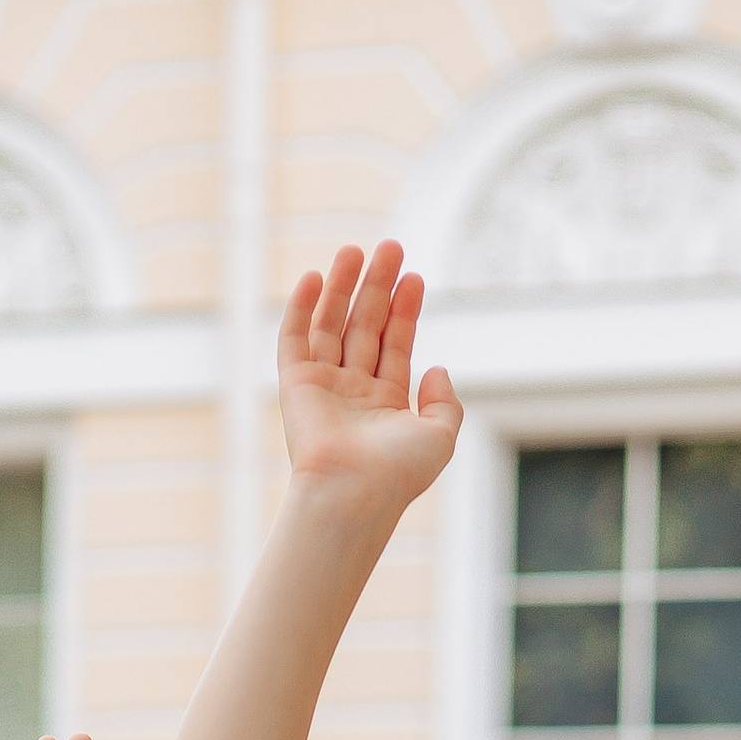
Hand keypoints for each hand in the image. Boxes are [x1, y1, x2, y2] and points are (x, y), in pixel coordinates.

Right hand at [276, 240, 461, 518]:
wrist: (351, 493)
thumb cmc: (397, 474)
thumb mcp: (441, 438)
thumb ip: (446, 403)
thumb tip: (438, 369)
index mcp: (385, 406)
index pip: (395, 346)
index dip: (405, 310)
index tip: (416, 277)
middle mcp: (353, 394)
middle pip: (365, 327)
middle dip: (378, 287)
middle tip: (391, 246)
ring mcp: (323, 388)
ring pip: (332, 325)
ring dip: (343, 287)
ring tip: (357, 249)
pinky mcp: (295, 386)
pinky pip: (294, 339)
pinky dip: (302, 308)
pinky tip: (316, 277)